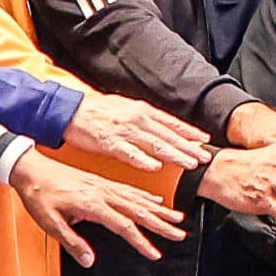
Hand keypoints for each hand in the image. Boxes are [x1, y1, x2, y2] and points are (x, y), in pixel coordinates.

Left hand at [9, 151, 188, 267]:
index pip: (123, 225)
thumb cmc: (38, 195)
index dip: (141, 241)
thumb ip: (72, 242)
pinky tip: (156, 199)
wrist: (30, 168)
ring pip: (138, 198)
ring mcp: (103, 186)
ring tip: (177, 218)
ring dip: (159, 209)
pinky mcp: (101, 182)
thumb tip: (89, 260)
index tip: (155, 253)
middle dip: (161, 223)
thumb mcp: (49, 223)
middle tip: (180, 233)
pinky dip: (145, 195)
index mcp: (92, 204)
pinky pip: (129, 189)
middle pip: (139, 210)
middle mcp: (102, 193)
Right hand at [63, 92, 212, 171]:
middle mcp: (136, 118)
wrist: (70, 111)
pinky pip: (130, 153)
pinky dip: (143, 160)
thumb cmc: (97, 112)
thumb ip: (145, 118)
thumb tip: (162, 125)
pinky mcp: (110, 143)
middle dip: (188, 147)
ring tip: (188, 164)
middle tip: (204, 158)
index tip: (204, 140)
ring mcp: (124, 131)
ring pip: (154, 144)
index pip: (171, 122)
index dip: (189, 132)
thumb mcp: (126, 108)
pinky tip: (155, 167)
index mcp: (141, 110)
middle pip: (168, 135)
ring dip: (174, 155)